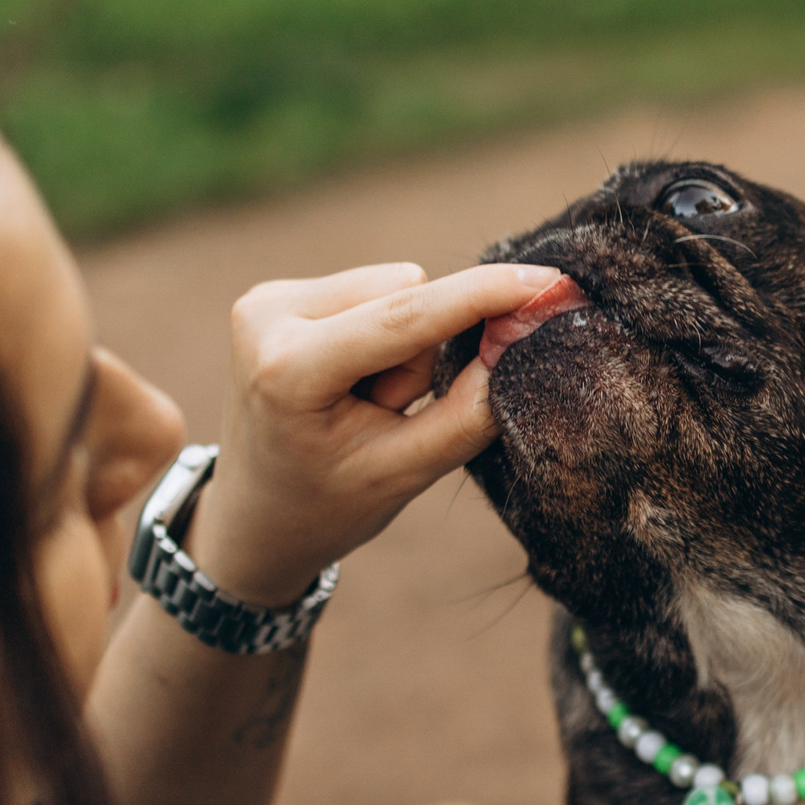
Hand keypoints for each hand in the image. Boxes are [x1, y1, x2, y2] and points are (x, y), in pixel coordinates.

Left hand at [183, 261, 562, 605]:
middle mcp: (266, 316)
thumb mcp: (406, 473)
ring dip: (404, 344)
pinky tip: (349, 382)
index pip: (406, 317)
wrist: (253, 520)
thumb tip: (521, 332)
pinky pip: (372, 288)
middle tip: (387, 414)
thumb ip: (469, 410)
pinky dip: (382, 332)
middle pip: (407, 291)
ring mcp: (265, 299)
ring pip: (394, 285)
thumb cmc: (328, 507)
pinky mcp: (276, 293)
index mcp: (288, 371)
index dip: (485, 295)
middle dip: (426, 348)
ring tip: (364, 402)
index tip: (551, 284)